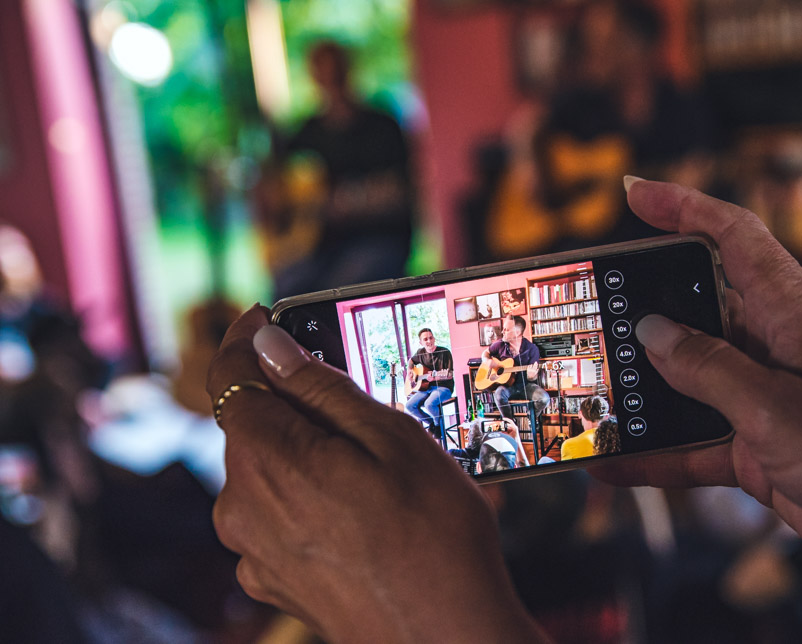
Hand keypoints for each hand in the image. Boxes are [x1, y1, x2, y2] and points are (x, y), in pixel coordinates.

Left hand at [209, 307, 546, 642]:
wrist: (444, 638)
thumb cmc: (433, 538)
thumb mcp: (392, 439)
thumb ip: (321, 388)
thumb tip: (269, 344)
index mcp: (269, 460)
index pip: (229, 376)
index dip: (244, 337)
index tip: (264, 317)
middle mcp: (244, 506)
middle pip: (254, 425)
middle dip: (294, 402)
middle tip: (358, 400)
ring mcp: (255, 550)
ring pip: (270, 472)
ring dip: (307, 453)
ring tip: (377, 468)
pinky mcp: (273, 580)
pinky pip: (279, 517)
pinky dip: (310, 498)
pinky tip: (364, 511)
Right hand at [594, 179, 801, 594]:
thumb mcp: (779, 408)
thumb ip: (709, 369)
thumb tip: (651, 333)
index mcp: (790, 312)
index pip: (732, 236)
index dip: (684, 206)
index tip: (634, 192)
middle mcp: (772, 346)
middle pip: (695, 308)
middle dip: (642, 308)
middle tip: (590, 308)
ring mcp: (763, 397)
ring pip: (687, 380)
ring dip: (643, 390)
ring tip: (590, 390)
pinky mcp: (756, 444)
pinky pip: (692, 441)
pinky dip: (657, 453)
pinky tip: (616, 464)